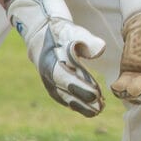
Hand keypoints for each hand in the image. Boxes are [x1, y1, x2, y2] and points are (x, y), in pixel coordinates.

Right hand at [8, 0, 105, 116]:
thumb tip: (100, 49)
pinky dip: (75, 103)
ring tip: (98, 110)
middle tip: (101, 107)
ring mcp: (48, 80)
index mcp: (51, 62)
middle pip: (66, 92)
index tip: (96, 95)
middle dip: (84, 102)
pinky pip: (63, 96)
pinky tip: (88, 108)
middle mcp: (48, 74)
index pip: (65, 79)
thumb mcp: (71, 30)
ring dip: (81, 105)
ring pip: (65, 97)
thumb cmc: (58, 30)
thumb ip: (86, 39)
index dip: (80, 89)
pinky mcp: (52, 83)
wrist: (39, 30)